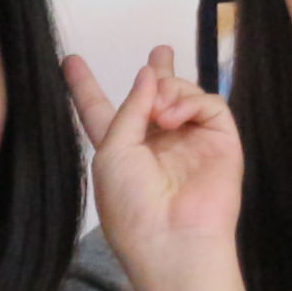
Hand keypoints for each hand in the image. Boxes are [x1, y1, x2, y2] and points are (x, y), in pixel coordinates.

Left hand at [68, 45, 239, 277]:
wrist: (174, 238)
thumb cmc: (131, 203)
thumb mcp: (112, 153)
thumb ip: (128, 109)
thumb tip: (148, 73)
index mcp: (120, 148)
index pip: (100, 110)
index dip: (84, 86)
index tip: (70, 60)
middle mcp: (156, 142)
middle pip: (154, 96)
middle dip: (157, 73)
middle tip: (160, 51)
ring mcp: (191, 140)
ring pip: (181, 93)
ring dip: (167, 90)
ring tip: (159, 111)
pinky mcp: (221, 140)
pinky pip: (210, 104)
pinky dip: (191, 101)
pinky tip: (174, 118)